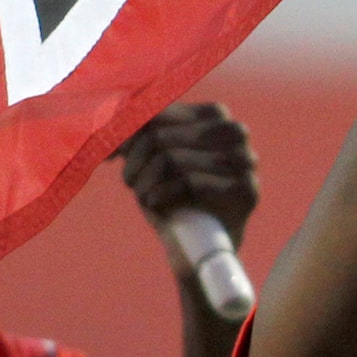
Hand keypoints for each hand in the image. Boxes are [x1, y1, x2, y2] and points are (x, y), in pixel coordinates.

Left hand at [120, 101, 258, 268]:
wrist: (201, 243)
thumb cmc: (174, 194)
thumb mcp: (152, 159)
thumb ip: (137, 136)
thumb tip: (110, 124)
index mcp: (214, 115)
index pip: (159, 114)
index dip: (129, 133)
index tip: (112, 152)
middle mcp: (234, 131)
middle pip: (161, 136)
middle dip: (136, 160)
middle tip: (128, 180)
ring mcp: (245, 160)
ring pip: (172, 159)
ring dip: (145, 180)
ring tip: (141, 194)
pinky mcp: (247, 189)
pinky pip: (190, 183)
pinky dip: (162, 193)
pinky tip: (153, 202)